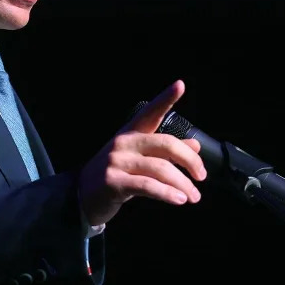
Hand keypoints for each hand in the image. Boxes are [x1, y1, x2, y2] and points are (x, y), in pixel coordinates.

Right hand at [77, 80, 206, 225]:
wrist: (82, 196)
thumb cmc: (116, 174)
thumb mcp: (139, 159)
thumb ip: (165, 152)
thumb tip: (195, 145)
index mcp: (131, 132)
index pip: (151, 112)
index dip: (166, 98)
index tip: (180, 85)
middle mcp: (124, 142)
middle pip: (166, 144)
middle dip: (190, 160)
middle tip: (202, 176)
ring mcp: (117, 161)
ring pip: (161, 168)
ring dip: (183, 184)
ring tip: (194, 197)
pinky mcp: (114, 182)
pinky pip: (148, 186)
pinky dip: (167, 193)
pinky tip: (179, 200)